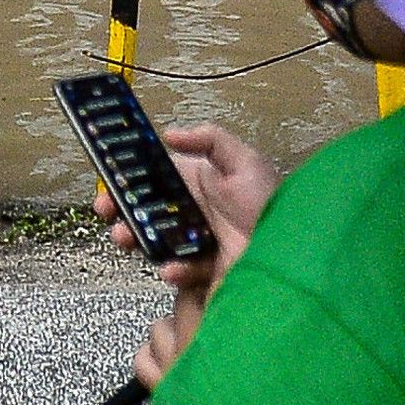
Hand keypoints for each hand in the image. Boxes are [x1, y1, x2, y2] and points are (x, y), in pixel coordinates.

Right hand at [122, 125, 280, 390]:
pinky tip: (174, 268)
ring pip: (152, 241)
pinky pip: (177, 270)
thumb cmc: (272, 206)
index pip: (152, 180)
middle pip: (143, 211)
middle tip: (110, 215)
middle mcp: (190, 214)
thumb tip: (170, 133)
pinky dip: (172, 269)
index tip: (109, 185)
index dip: (127, 182)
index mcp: (195, 185)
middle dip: (120, 212)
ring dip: (134, 238)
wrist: (295, 254)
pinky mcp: (201, 271)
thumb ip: (210, 139)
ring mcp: (193, 244)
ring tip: (127, 239)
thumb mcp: (244, 162)